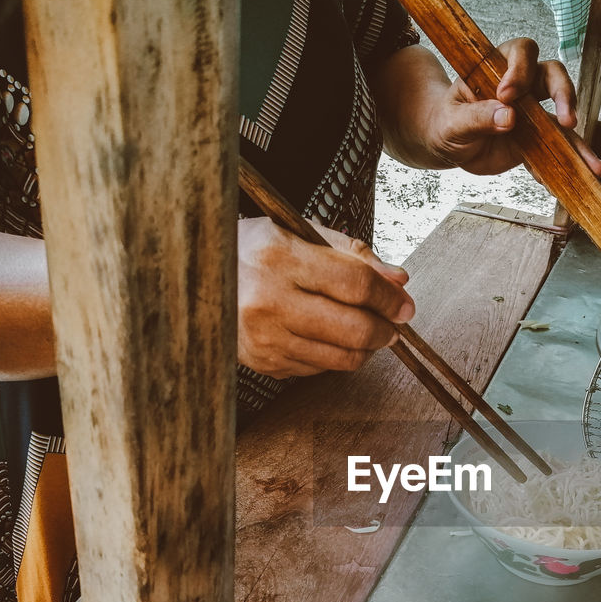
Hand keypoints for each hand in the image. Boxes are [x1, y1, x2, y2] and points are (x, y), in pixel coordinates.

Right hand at [237, 217, 413, 377]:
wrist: (195, 275)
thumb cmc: (252, 250)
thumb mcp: (298, 233)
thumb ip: (352, 254)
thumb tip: (398, 281)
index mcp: (278, 257)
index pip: (354, 284)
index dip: (389, 298)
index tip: (405, 305)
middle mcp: (267, 301)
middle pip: (352, 328)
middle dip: (385, 329)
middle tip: (394, 323)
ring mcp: (263, 337)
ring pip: (340, 357)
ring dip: (366, 347)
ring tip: (367, 331)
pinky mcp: (263, 362)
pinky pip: (319, 368)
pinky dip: (335, 355)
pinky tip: (330, 337)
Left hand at [426, 38, 600, 176]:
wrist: (449, 146)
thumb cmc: (447, 122)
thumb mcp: (452, 121)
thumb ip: (476, 117)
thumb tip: (507, 116)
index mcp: (497, 69)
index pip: (520, 53)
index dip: (520, 69)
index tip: (507, 94)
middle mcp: (523, 87)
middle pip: (553, 76)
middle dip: (564, 95)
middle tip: (566, 121)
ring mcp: (533, 114)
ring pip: (563, 118)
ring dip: (578, 142)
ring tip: (594, 166)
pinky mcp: (536, 140)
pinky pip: (554, 152)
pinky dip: (562, 167)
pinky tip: (568, 182)